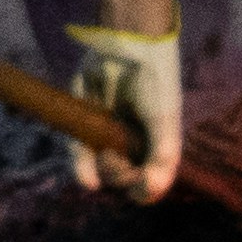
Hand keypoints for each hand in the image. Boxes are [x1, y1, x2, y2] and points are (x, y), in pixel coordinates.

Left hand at [63, 22, 188, 199]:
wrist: (128, 46)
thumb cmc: (155, 83)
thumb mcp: (165, 123)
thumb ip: (161, 160)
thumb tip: (145, 194)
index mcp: (152, 145)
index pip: (145, 182)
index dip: (141, 188)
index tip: (140, 181)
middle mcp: (129, 143)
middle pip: (120, 179)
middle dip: (119, 175)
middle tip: (117, 156)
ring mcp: (105, 133)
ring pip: (96, 169)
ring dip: (97, 173)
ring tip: (103, 158)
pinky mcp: (83, 121)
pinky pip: (77, 151)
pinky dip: (79, 165)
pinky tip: (86, 176)